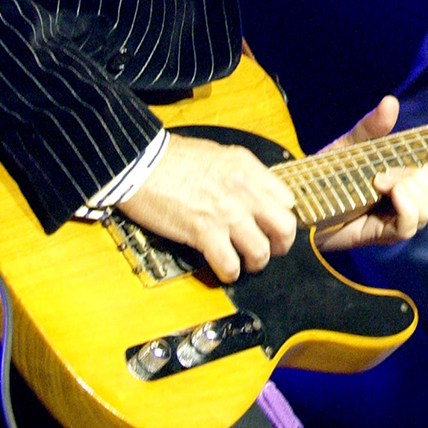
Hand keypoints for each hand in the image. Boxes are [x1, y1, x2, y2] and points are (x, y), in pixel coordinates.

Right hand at [117, 133, 297, 281]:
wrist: (140, 163)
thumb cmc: (169, 158)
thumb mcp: (217, 154)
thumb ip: (239, 174)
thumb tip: (250, 194)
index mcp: (247, 167)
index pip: (286, 199)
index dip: (280, 217)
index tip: (272, 226)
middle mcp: (243, 189)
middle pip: (284, 227)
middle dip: (280, 244)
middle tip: (269, 249)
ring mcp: (226, 212)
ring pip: (261, 251)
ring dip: (255, 262)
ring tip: (244, 263)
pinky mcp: (204, 232)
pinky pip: (229, 263)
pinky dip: (229, 273)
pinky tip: (224, 270)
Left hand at [312, 97, 427, 252]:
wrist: (297, 200)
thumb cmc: (326, 175)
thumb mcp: (350, 146)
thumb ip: (371, 128)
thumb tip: (391, 102)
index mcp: (410, 188)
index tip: (427, 165)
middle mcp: (408, 208)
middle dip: (423, 178)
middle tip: (389, 172)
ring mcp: (395, 223)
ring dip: (410, 188)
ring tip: (380, 181)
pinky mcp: (379, 235)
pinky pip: (408, 226)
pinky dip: (405, 205)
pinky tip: (387, 191)